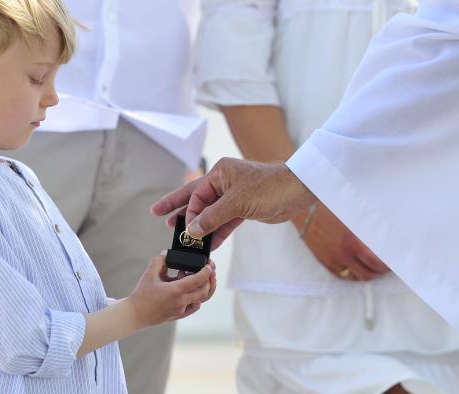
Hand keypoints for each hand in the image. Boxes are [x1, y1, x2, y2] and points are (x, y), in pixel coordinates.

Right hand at [127, 254, 215, 327]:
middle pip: (205, 291)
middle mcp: (181, 302)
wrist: (135, 314)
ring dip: (204, 288)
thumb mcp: (149, 274)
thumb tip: (168, 253)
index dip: (206, 271)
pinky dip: (196, 298)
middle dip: (210, 279)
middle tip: (209, 270)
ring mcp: (181, 310)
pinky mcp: (179, 315)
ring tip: (200, 279)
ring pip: (201, 300)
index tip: (209, 265)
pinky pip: (194, 307)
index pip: (198, 280)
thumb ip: (159, 260)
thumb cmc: (142, 295)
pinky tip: (190, 291)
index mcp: (175, 291)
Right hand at [151, 158, 314, 249]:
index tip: (184, 229)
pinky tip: (208, 244)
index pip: (196, 193)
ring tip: (182, 237)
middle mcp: (225, 183)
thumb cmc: (269, 187)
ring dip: (199, 226)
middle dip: (180, 209)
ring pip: (211, 213)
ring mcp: (234, 197)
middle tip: (160, 216)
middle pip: (197, 198)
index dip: (188, 211)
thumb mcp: (237, 202)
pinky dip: (217, 232)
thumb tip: (193, 230)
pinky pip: (225, 222)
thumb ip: (213, 217)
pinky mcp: (244, 209)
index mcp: (220, 173)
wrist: (298, 192)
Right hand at [299, 204, 388, 280]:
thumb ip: (370, 229)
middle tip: (384, 267)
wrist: (305, 210)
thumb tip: (388, 239)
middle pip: (368, 274)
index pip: (377, 264)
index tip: (392, 264)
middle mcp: (343, 254)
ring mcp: (333, 260)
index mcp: (354, 242)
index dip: (387, 266)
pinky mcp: (324, 262)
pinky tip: (355, 266)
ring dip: (364, 274)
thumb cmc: (331, 209)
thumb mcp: (354, 215)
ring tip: (370, 266)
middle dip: (378, 273)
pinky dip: (351, 273)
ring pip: (355, 277)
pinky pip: (342, 275)